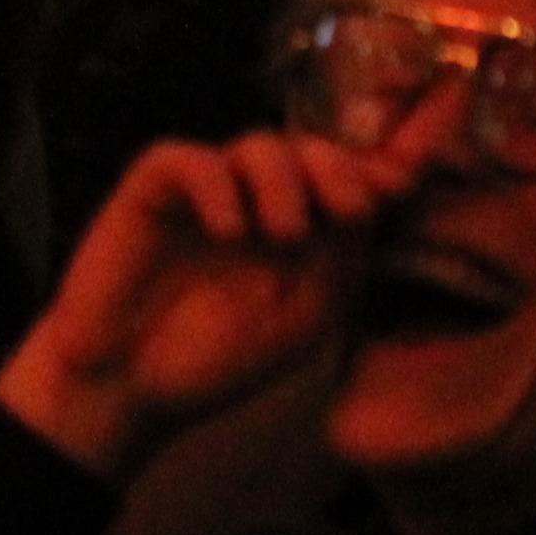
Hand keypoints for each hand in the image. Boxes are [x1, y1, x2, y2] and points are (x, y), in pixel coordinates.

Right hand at [0, 130, 414, 483]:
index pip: (351, 173)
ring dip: (285, 181)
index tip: (408, 175)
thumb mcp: (304, 316)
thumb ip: (344, 255)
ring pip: (260, 146)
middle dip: (340, 168)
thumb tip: (378, 194)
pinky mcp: (153, 188)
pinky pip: (191, 159)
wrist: (127, 389)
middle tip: (349, 208)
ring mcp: (207, 190)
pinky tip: (229, 230)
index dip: (384, 159)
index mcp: (306, 227)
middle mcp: (260, 199)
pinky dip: (218, 186)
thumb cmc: (216, 360)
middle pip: (313, 148)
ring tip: (282, 235)